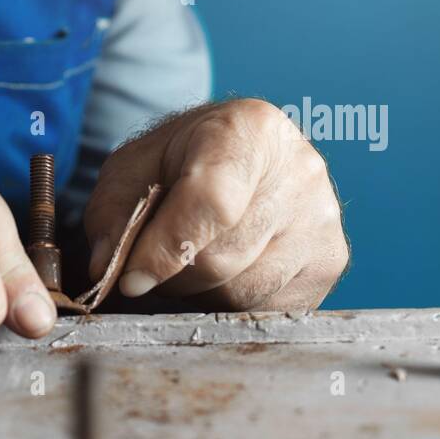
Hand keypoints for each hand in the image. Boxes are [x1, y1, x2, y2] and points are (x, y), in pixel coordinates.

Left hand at [84, 101, 347, 310]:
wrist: (236, 154)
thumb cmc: (180, 160)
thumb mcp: (133, 167)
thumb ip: (113, 212)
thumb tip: (108, 268)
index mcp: (250, 130)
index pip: (212, 201)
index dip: (166, 248)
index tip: (130, 279)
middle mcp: (300, 169)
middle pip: (224, 257)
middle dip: (174, 276)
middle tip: (151, 266)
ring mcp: (323, 217)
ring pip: (245, 292)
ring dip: (201, 294)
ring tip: (189, 262)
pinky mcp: (331, 260)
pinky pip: (269, 309)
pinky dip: (233, 304)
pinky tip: (224, 271)